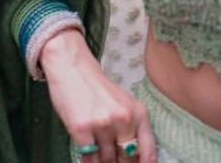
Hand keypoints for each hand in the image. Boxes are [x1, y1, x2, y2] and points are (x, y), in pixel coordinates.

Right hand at [40, 30, 156, 162]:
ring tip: (99, 150)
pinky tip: (88, 154)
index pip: (148, 151)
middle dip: (120, 162)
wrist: (72, 67)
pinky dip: (90, 161)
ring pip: (107, 160)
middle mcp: (124, 119)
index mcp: (138, 113)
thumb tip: (133, 157)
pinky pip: (90, 159)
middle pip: (126, 159)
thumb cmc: (97, 88)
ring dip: (103, 161)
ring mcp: (103, 124)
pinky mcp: (82, 129)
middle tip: (114, 158)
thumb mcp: (123, 104)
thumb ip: (131, 128)